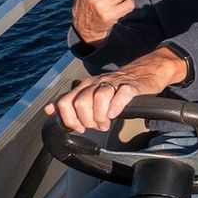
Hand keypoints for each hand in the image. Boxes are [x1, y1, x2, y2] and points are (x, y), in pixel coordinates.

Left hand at [51, 48, 187, 134]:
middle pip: (81, 102)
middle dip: (87, 120)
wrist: (147, 70)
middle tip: (96, 126)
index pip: (66, 101)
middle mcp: (97, 83)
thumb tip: (50, 109)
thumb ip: (71, 100)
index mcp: (86, 85)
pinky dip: (115, 106)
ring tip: (106, 123)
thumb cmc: (119, 84)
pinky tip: (114, 113)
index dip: (69, 118)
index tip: (79, 128)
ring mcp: (115, 83)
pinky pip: (121, 95)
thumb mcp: (92, 90)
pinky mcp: (131, 87)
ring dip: (100, 116)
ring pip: (98, 98)